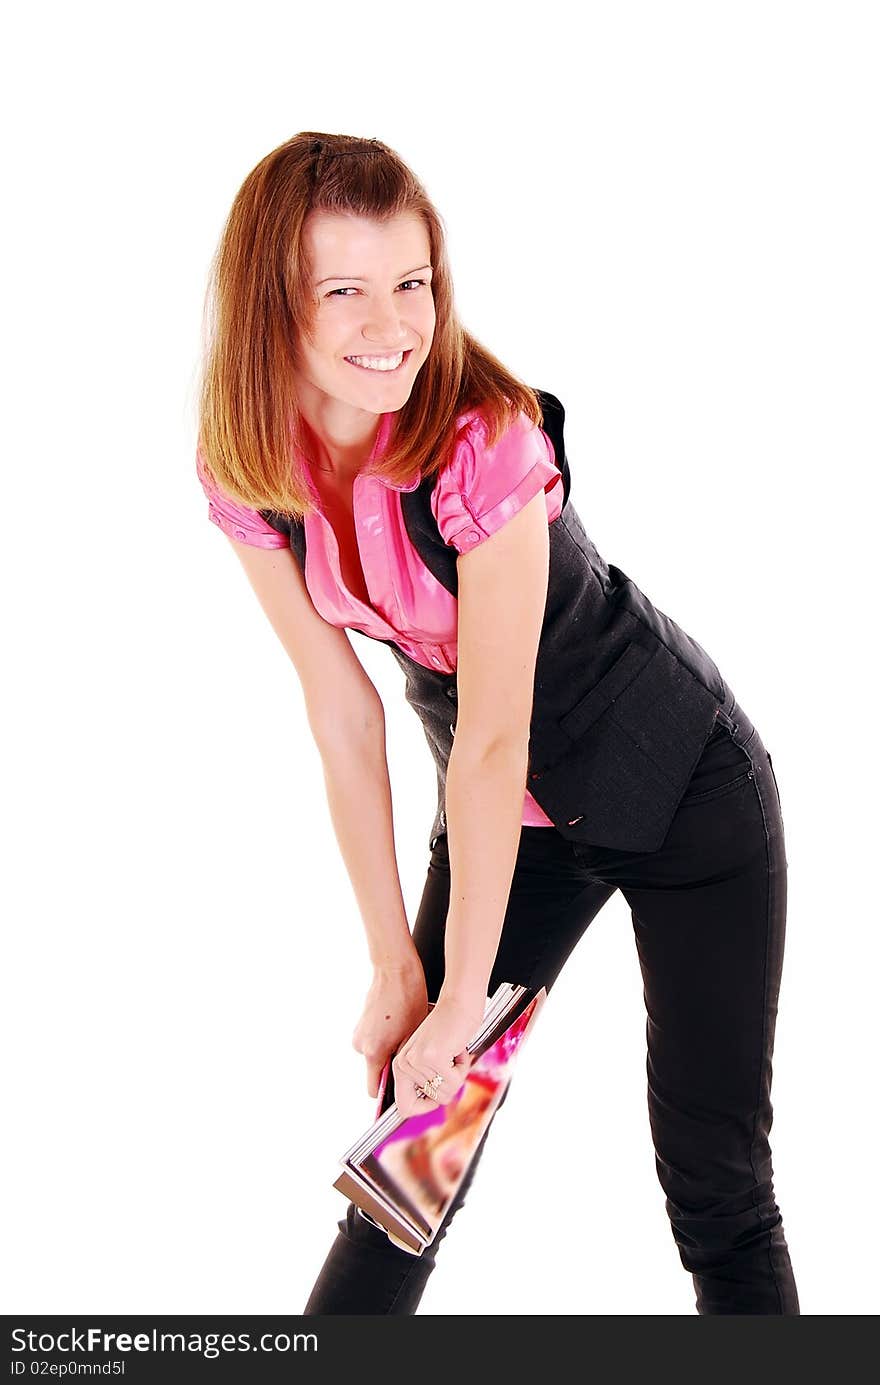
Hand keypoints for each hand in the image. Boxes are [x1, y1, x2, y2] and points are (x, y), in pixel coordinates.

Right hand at [352, 957, 428, 1098]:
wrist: (394, 970)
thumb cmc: (409, 999)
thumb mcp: (414, 1035)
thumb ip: (406, 1061)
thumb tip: (408, 1080)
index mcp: (374, 1052)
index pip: (375, 1091)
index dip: (389, 1094)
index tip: (403, 1091)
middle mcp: (361, 1046)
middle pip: (376, 1071)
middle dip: (392, 1068)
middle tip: (412, 1059)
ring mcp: (358, 1034)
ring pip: (376, 1055)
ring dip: (389, 1052)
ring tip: (406, 1037)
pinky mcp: (360, 1024)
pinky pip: (373, 1041)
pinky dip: (384, 1039)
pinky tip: (399, 1026)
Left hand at [392, 993, 484, 1118]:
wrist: (459, 1002)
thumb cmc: (449, 1029)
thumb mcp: (429, 1057)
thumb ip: (424, 1081)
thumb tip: (426, 1108)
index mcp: (399, 1065)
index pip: (404, 1108)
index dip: (425, 1107)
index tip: (438, 1097)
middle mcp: (404, 1064)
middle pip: (435, 1099)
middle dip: (450, 1082)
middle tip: (450, 1059)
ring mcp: (417, 1061)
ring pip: (447, 1091)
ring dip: (457, 1073)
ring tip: (453, 1051)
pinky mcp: (432, 1057)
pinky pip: (455, 1080)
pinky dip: (463, 1066)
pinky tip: (458, 1048)